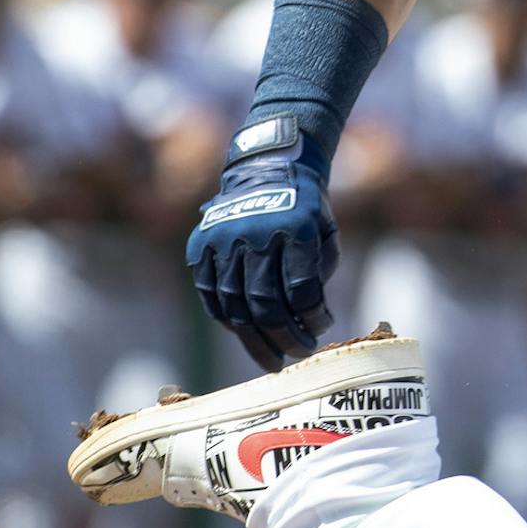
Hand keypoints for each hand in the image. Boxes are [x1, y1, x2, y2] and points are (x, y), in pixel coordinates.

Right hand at [186, 118, 338, 369]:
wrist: (267, 168)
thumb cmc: (306, 206)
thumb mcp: (326, 229)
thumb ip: (321, 269)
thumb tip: (311, 317)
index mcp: (294, 228)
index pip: (301, 287)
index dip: (312, 316)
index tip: (322, 328)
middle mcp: (254, 234)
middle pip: (265, 302)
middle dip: (283, 336)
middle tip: (298, 355)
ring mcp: (222, 241)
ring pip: (234, 304)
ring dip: (254, 338)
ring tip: (273, 359)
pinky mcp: (200, 247)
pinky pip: (211, 295)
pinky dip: (228, 319)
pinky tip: (245, 333)